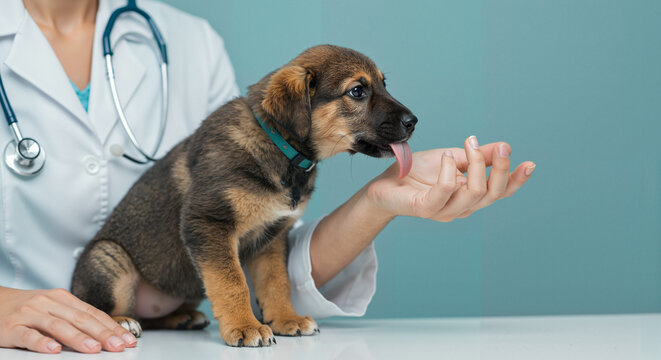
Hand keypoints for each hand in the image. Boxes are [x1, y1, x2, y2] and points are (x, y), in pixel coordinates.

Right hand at [0, 287, 136, 353]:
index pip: (93, 314)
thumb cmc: (27, 309)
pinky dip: (41, 342)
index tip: (128, 339)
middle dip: (103, 334)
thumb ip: (76, 318)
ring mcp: (29, 314)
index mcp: (63, 298)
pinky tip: (53, 350)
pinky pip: (28, 335)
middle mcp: (48, 303)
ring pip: (58, 326)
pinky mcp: (11, 327)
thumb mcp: (53, 307)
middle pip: (81, 319)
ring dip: (78, 338)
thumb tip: (106, 332)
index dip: (112, 327)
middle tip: (118, 346)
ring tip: (94, 349)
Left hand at [367, 136, 534, 220]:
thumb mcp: (453, 158)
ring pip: (474, 193)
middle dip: (500, 168)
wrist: (385, 182)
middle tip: (496, 145)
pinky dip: (450, 171)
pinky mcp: (425, 209)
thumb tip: (503, 146)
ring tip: (468, 145)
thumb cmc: (418, 172)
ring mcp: (444, 211)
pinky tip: (447, 157)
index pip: (499, 193)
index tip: (530, 163)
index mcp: (470, 195)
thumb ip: (477, 156)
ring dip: (476, 165)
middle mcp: (461, 207)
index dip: (516, 181)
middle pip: (492, 194)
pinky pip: (445, 191)